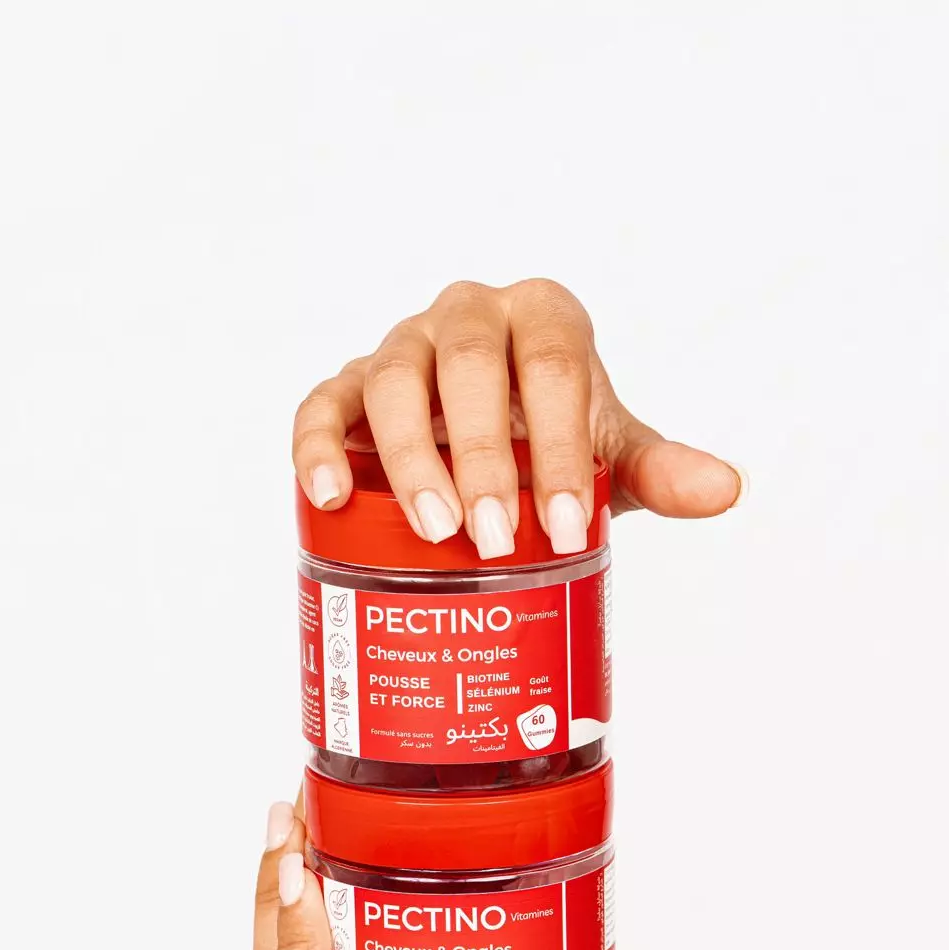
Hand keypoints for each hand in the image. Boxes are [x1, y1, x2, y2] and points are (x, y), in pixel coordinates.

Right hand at [292, 277, 742, 559]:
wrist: (490, 441)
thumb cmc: (551, 440)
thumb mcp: (608, 452)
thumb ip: (657, 469)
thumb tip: (726, 490)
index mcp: (542, 320)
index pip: (552, 365)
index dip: (560, 445)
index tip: (567, 527)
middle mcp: (468, 318)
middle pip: (467, 365)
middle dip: (483, 456)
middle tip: (495, 538)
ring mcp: (403, 347)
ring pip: (391, 380)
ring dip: (409, 456)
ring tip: (434, 530)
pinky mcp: (348, 387)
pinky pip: (322, 404)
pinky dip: (317, 446)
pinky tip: (326, 496)